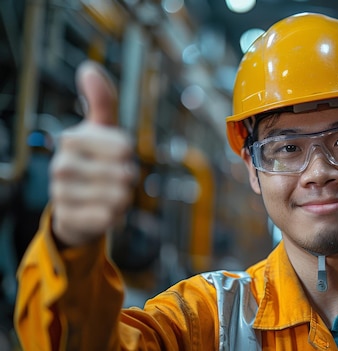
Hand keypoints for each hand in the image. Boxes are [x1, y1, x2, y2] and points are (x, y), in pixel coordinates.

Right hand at [50, 61, 135, 246]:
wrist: (76, 205)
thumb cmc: (95, 159)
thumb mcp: (101, 128)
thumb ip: (102, 100)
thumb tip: (89, 68)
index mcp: (71, 138)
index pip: (124, 147)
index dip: (128, 155)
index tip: (116, 155)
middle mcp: (60, 165)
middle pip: (124, 174)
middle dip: (127, 179)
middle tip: (112, 178)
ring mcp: (60, 194)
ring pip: (119, 197)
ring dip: (122, 199)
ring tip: (106, 194)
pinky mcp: (68, 219)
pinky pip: (108, 218)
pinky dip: (114, 216)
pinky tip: (101, 211)